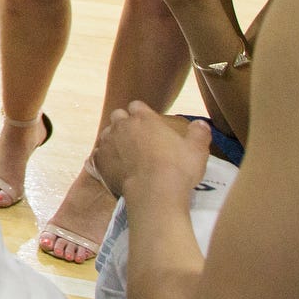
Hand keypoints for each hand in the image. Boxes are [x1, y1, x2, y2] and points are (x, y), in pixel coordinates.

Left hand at [95, 102, 210, 201]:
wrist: (154, 192)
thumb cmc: (178, 168)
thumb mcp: (198, 150)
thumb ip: (199, 133)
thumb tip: (201, 123)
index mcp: (144, 118)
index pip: (137, 106)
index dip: (142, 113)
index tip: (148, 123)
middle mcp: (122, 125)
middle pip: (118, 115)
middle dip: (125, 123)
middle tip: (136, 138)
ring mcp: (107, 142)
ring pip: (106, 133)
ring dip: (114, 140)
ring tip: (125, 153)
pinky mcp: (99, 160)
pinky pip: (98, 154)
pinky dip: (105, 158)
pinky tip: (114, 167)